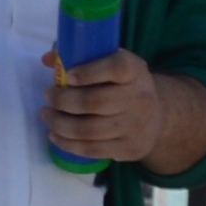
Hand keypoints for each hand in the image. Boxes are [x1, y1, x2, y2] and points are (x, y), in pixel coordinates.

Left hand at [45, 49, 168, 168]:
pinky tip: (56, 136)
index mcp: (134, 70)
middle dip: (63, 100)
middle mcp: (139, 97)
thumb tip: (48, 59)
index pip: (116, 68)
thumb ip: (82, 56)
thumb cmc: (124, 85)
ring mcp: (135, 126)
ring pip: (89, 130)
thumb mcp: (113, 63)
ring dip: (60, 124)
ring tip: (47, 116)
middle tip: (48, 96)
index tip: (69, 76)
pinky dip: (68, 144)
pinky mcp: (129, 148)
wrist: (158, 117)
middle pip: (95, 102)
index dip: (90, 72)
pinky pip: (93, 150)